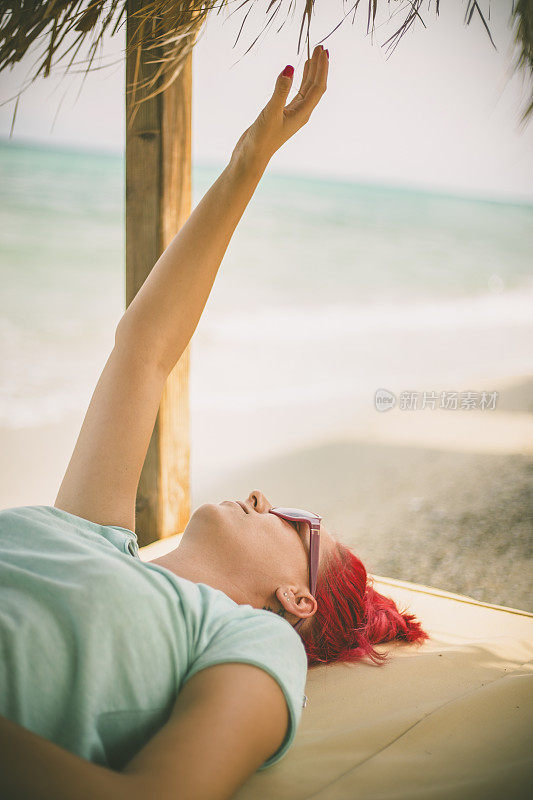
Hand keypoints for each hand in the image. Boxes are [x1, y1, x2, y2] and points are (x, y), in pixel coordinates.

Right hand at [232, 44, 328, 166]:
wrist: (252, 155)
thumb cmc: (262, 138)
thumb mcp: (270, 112)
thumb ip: (280, 90)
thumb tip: (290, 68)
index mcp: (302, 114)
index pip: (317, 87)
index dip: (322, 69)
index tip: (323, 51)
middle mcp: (301, 113)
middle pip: (315, 86)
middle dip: (319, 67)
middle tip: (321, 47)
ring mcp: (292, 114)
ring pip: (306, 89)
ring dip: (311, 72)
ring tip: (314, 55)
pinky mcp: (282, 114)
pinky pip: (296, 93)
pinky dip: (299, 80)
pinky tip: (298, 72)